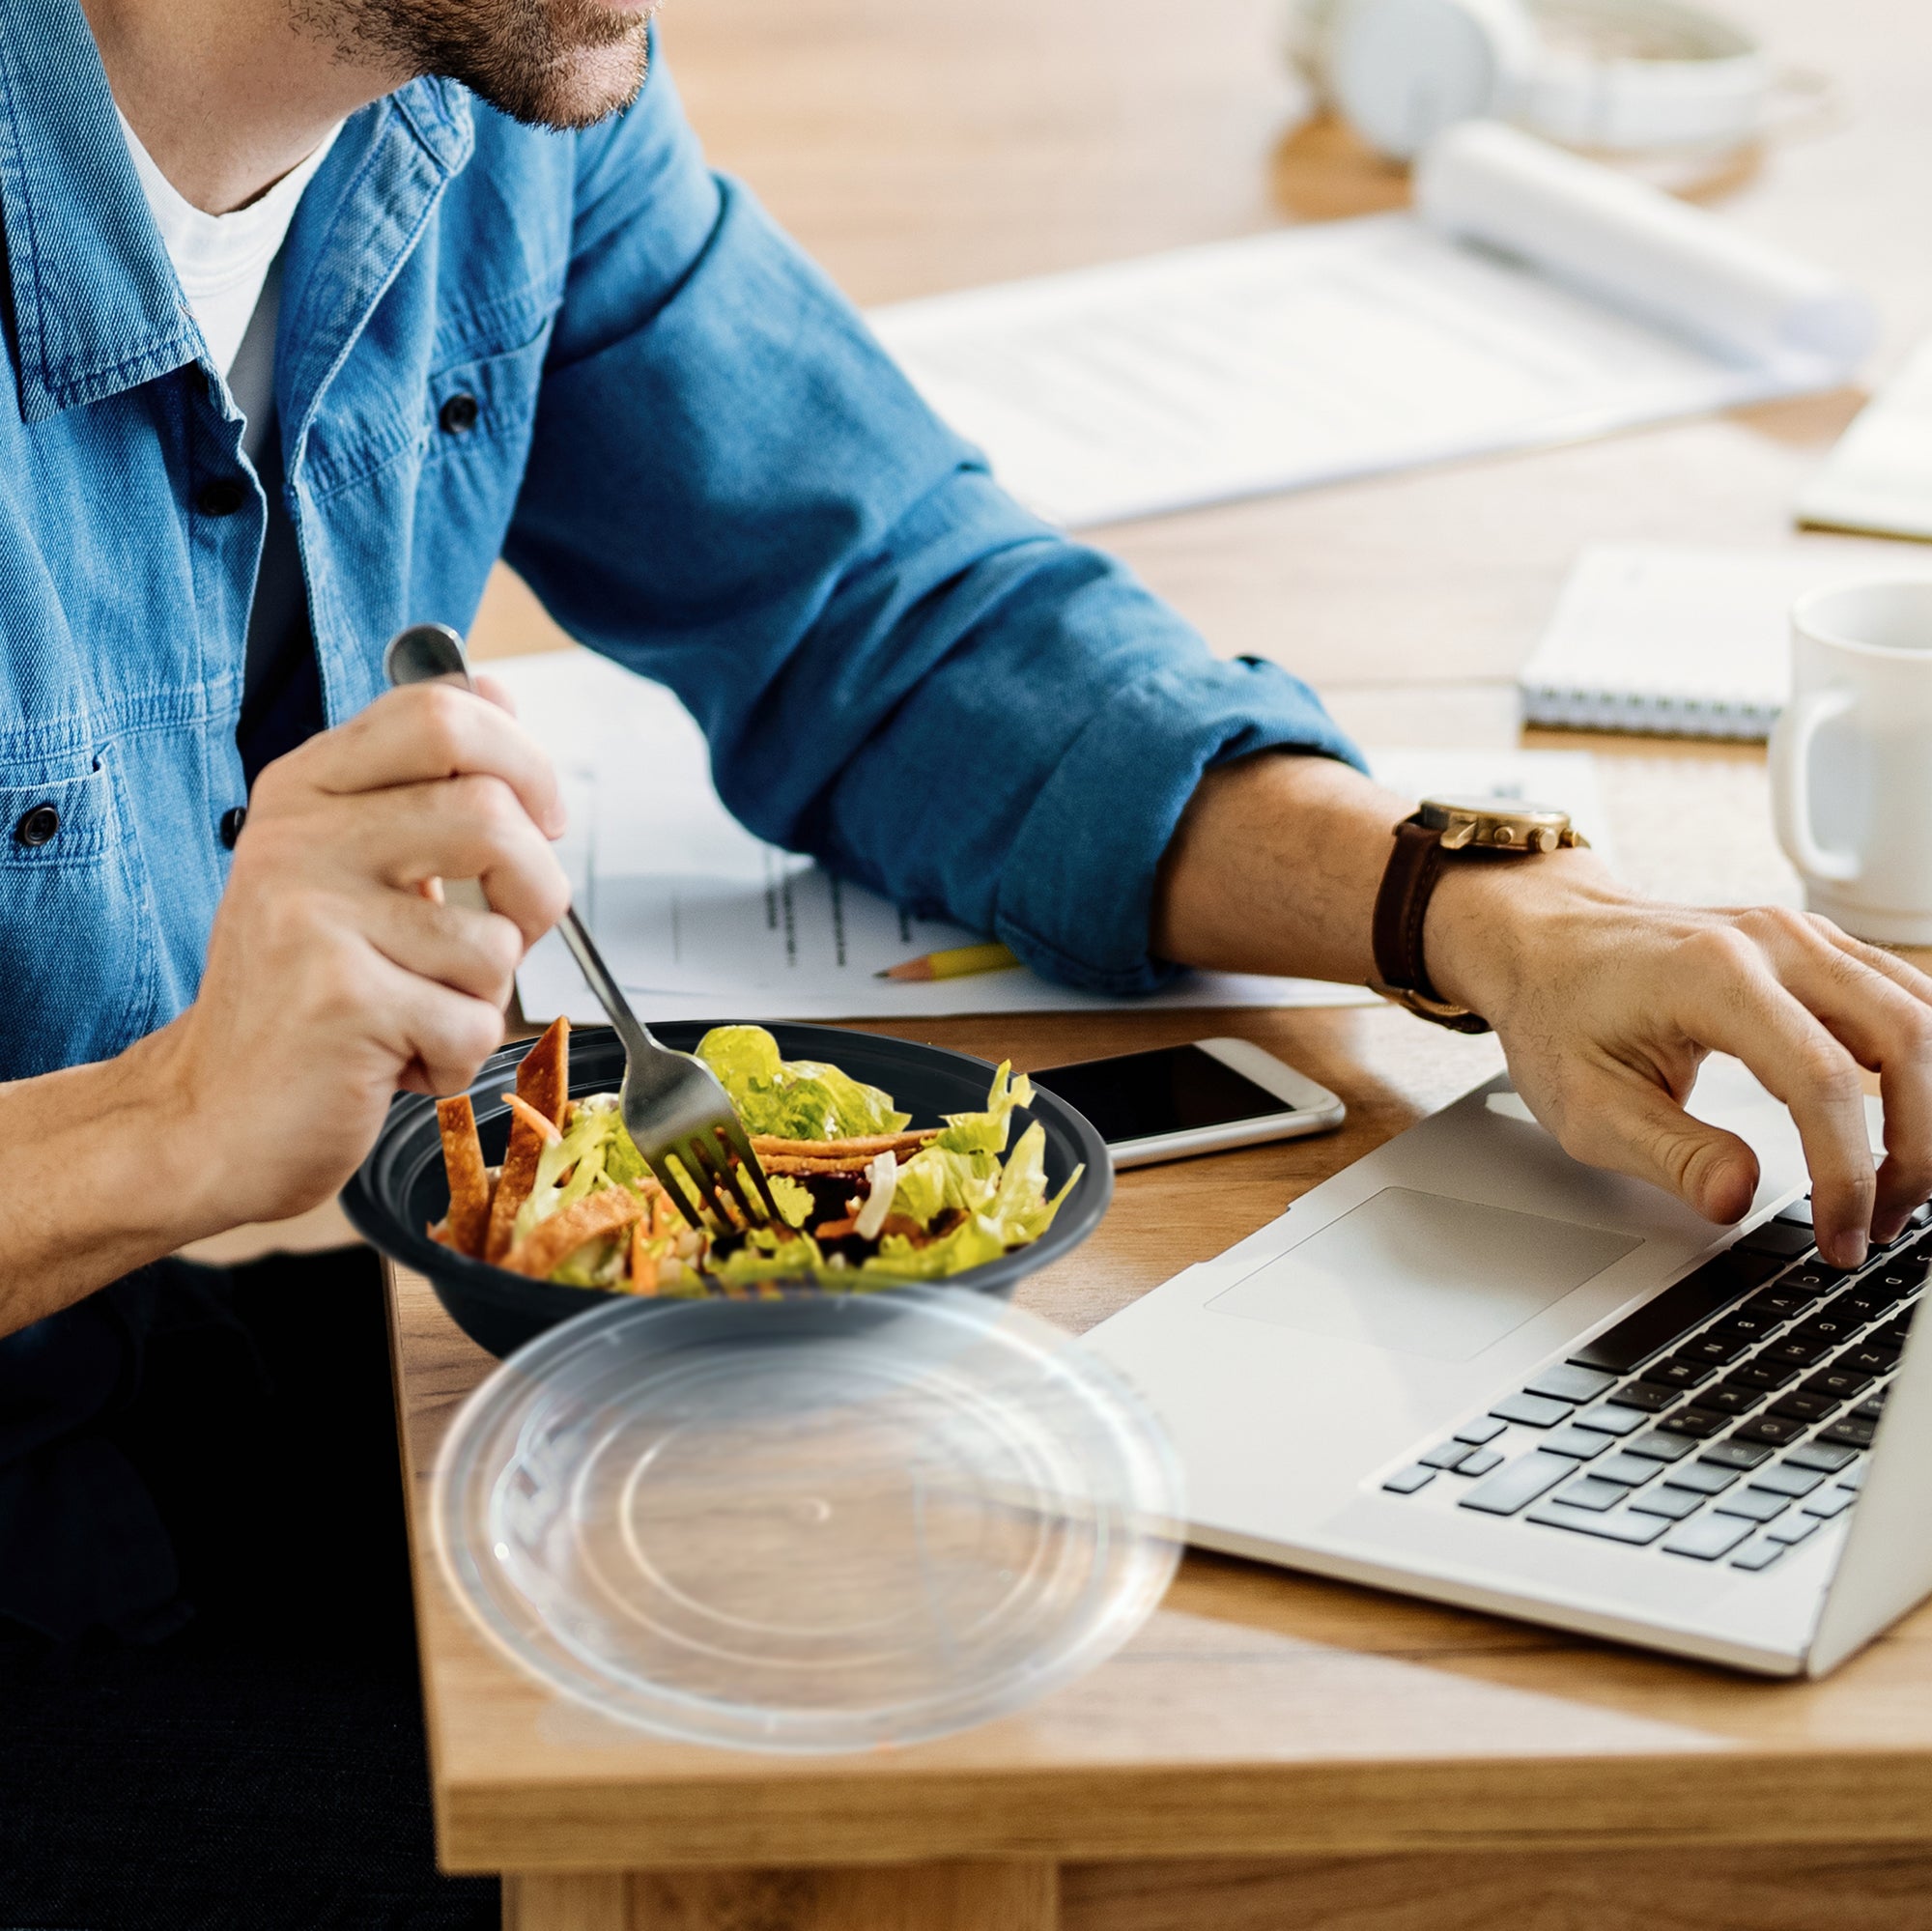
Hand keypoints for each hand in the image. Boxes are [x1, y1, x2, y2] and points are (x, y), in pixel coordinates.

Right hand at [147, 679, 570, 1231]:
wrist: (212, 1116)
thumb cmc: (304, 995)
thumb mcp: (351, 867)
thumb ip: (421, 789)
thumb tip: (501, 697)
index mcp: (308, 789)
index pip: (441, 712)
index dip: (525, 761)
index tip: (540, 819)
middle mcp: (301, 838)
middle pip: (493, 817)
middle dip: (537, 892)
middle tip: (506, 934)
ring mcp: (313, 915)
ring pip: (496, 939)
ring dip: (485, 996)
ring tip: (417, 1011)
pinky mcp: (340, 999)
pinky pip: (475, 1023)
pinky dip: (456, 1059)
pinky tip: (394, 1059)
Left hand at [1428, 851, 1931, 1269]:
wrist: (1546, 943)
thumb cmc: (1558, 1013)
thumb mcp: (1587, 1105)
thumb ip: (1669, 1155)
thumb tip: (1737, 1198)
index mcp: (1712, 975)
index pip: (1821, 1080)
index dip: (1847, 1173)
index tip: (1843, 1235)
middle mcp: (1772, 942)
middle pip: (1905, 1038)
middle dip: (1915, 1145)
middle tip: (1881, 1220)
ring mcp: (1802, 937)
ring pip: (1922, 1014)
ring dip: (1928, 1107)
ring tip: (1893, 1187)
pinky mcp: (1817, 949)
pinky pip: (1904, 1000)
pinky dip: (1921, 1065)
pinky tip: (1907, 1124)